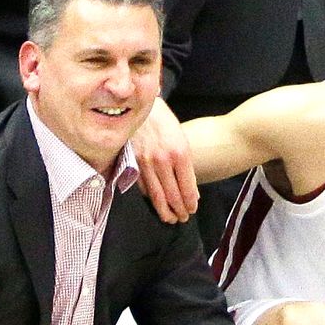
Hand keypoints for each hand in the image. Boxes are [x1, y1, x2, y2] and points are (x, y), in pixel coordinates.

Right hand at [128, 99, 197, 223]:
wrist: (140, 106)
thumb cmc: (164, 122)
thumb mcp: (181, 139)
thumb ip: (186, 165)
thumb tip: (192, 190)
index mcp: (180, 152)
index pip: (187, 187)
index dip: (190, 202)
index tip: (192, 209)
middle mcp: (163, 160)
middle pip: (173, 195)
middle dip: (179, 210)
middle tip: (183, 218)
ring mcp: (146, 163)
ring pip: (156, 195)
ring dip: (165, 210)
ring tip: (171, 218)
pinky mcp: (132, 163)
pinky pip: (142, 187)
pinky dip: (150, 199)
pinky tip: (155, 204)